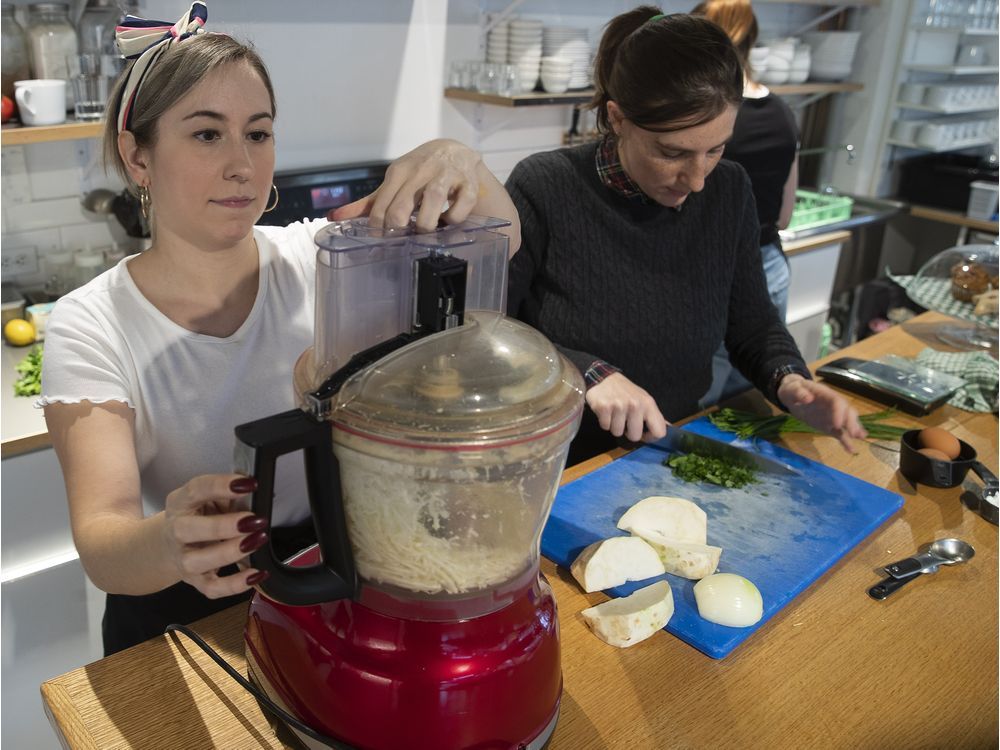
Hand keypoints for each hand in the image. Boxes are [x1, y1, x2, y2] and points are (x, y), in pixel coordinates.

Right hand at [162, 474, 269, 598]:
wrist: (167, 546)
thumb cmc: (197, 516)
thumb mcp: (208, 499)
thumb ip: (228, 494)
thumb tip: (250, 487)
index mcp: (179, 504)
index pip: (196, 490)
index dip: (221, 485)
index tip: (250, 483)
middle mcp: (176, 531)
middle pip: (188, 530)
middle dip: (223, 526)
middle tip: (253, 520)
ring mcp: (183, 559)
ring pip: (198, 561)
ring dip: (230, 552)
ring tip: (257, 540)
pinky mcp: (195, 581)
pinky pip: (213, 588)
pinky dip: (235, 584)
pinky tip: (257, 573)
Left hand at [329, 139, 485, 231]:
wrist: (455, 152)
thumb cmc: (419, 174)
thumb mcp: (393, 184)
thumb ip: (368, 204)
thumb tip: (333, 217)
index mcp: (399, 171)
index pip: (381, 205)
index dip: (379, 228)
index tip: (382, 240)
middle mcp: (421, 170)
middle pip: (402, 203)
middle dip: (399, 227)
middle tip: (402, 240)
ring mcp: (446, 174)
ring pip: (433, 200)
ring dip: (426, 223)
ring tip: (425, 232)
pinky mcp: (469, 182)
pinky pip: (462, 204)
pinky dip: (454, 218)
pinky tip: (449, 222)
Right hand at [586, 373, 667, 442]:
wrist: (604, 378)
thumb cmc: (625, 391)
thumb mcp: (643, 399)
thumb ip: (653, 415)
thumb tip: (667, 427)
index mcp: (648, 404)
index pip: (659, 432)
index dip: (651, 437)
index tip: (644, 435)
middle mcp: (635, 405)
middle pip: (635, 436)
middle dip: (628, 432)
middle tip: (625, 421)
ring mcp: (619, 406)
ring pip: (617, 432)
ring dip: (614, 426)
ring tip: (614, 414)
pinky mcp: (604, 407)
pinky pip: (605, 427)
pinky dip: (604, 422)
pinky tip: (607, 412)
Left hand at [777, 374, 866, 452]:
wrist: (792, 395)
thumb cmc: (793, 390)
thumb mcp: (792, 389)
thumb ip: (799, 392)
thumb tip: (808, 398)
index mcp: (826, 394)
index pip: (837, 402)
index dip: (839, 413)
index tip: (837, 424)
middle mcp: (833, 405)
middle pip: (847, 411)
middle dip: (851, 422)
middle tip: (852, 434)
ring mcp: (833, 416)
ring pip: (847, 422)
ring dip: (854, 429)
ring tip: (860, 438)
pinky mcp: (829, 426)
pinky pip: (839, 433)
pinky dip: (845, 441)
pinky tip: (851, 450)